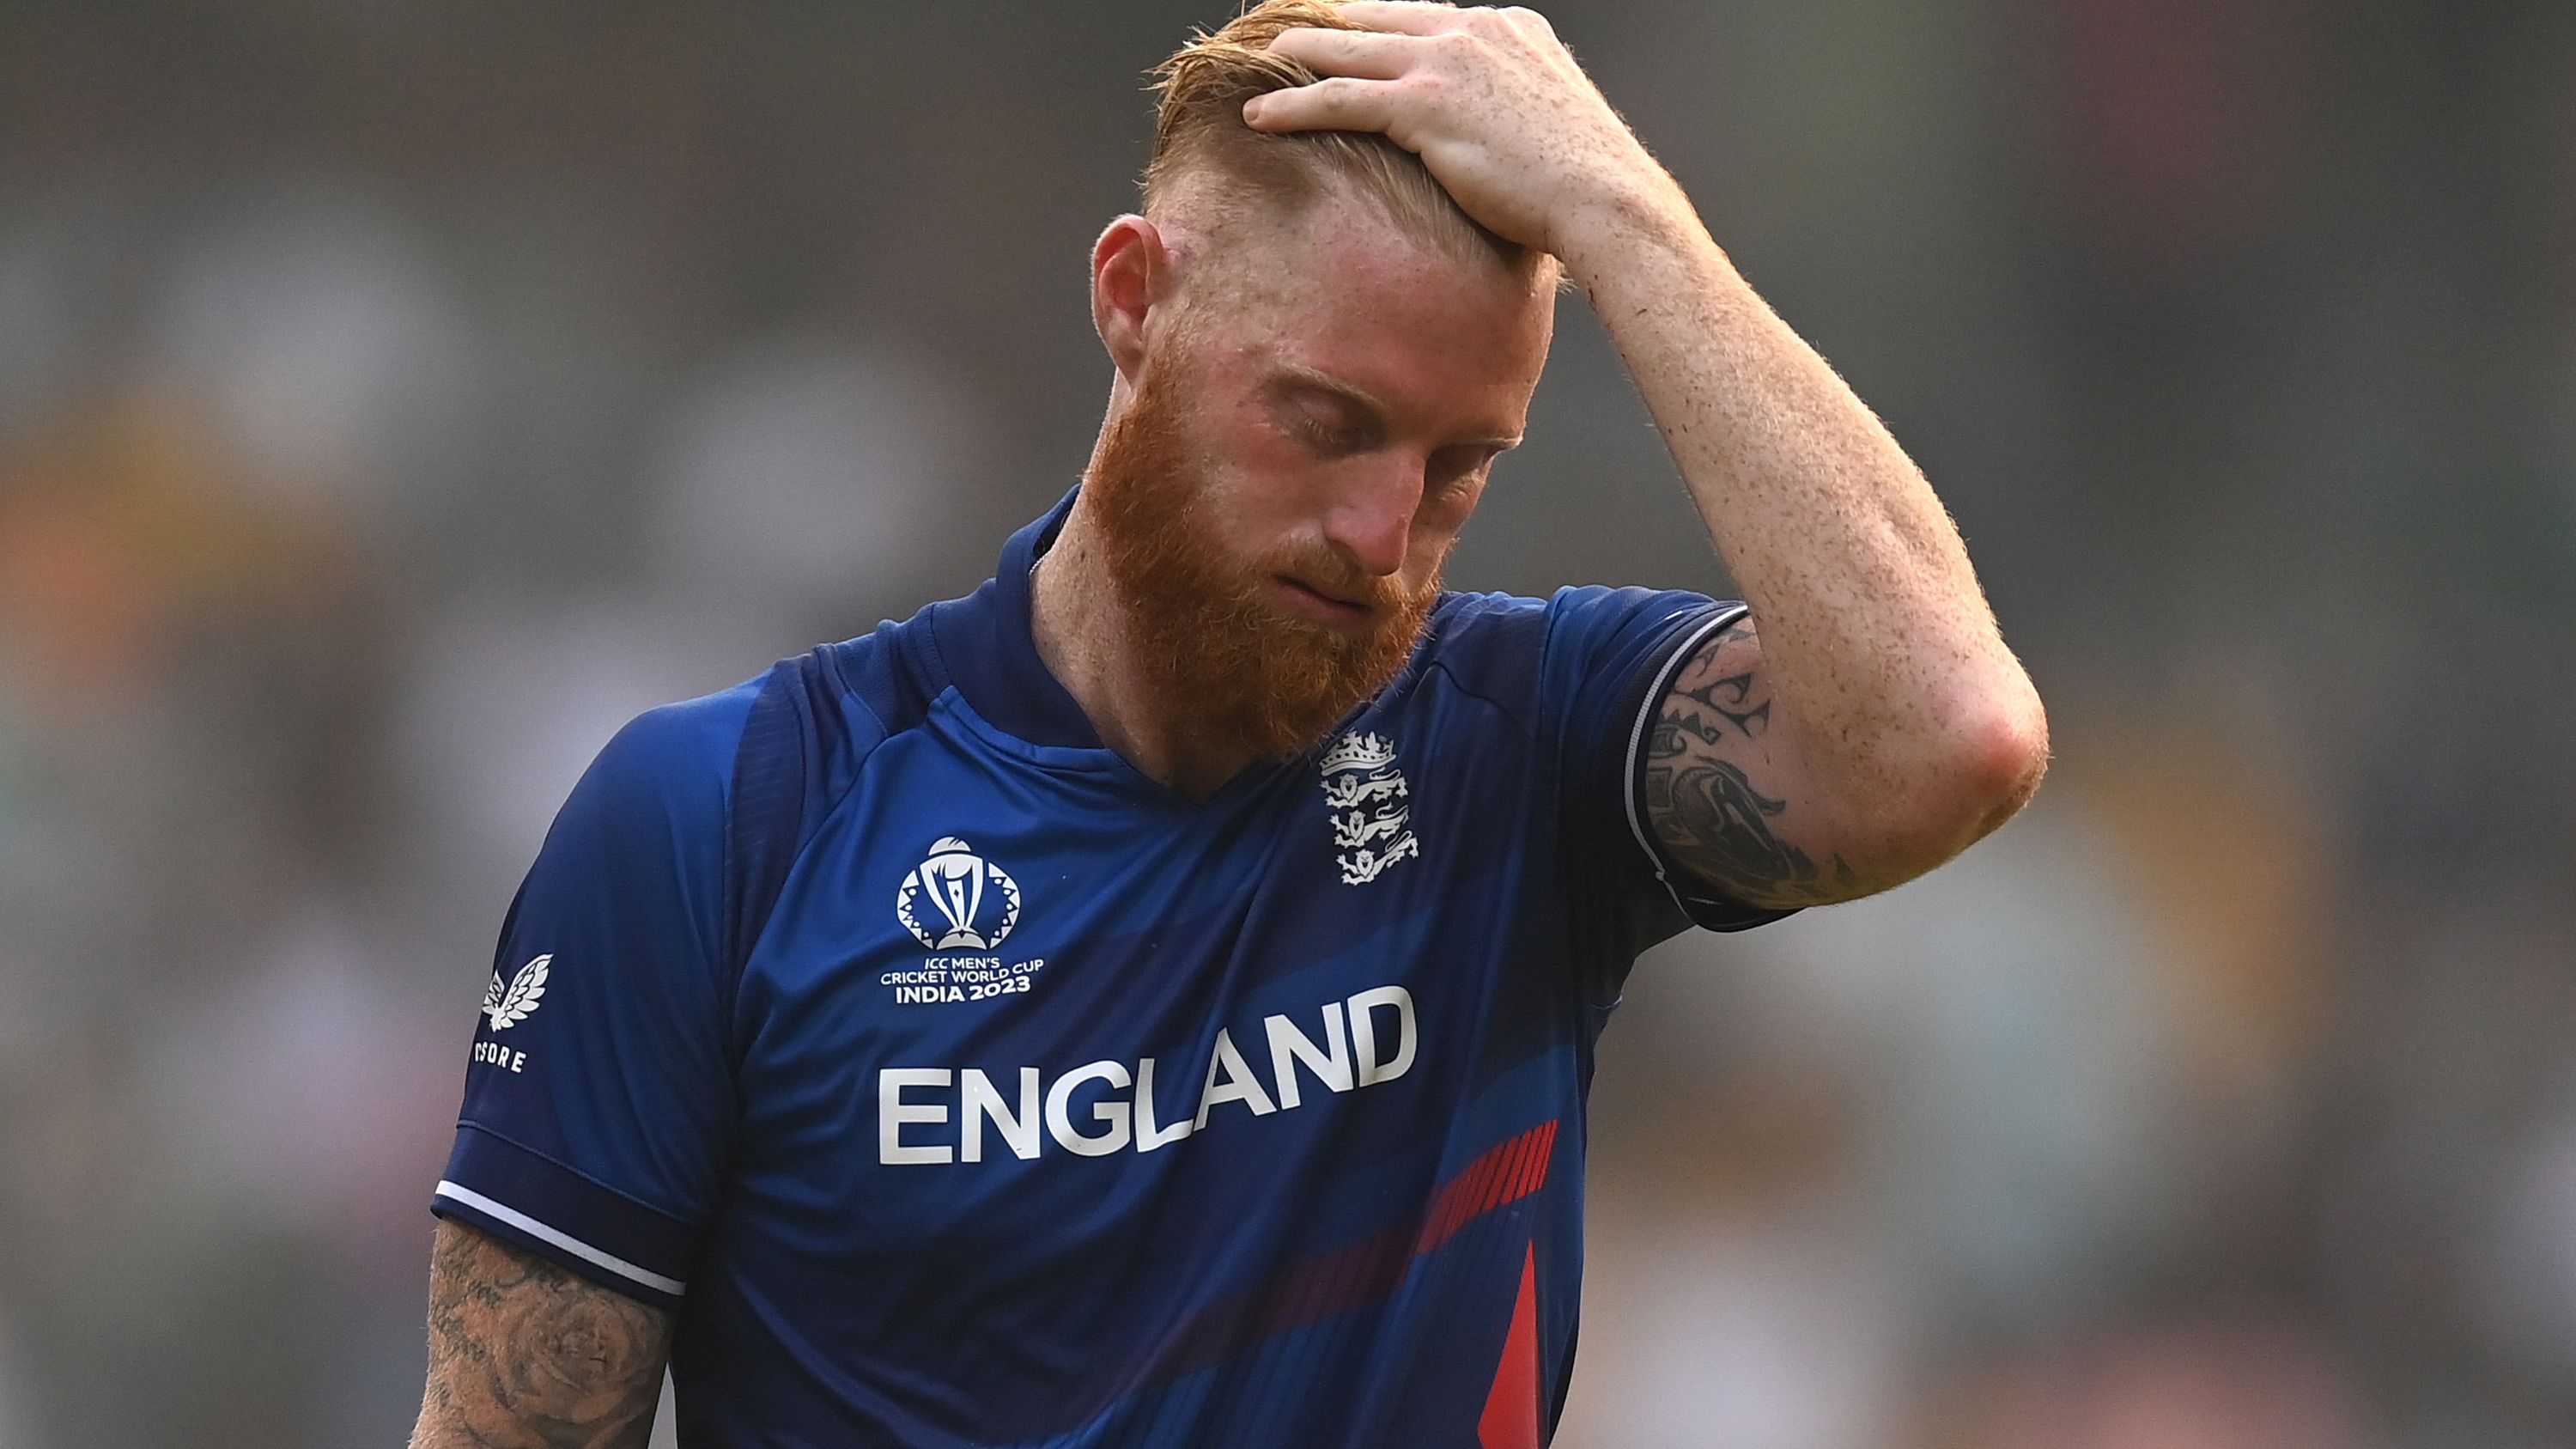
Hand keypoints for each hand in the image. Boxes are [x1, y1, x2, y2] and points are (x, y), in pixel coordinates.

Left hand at [1243, 3, 1695, 267]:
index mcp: (1512, 27)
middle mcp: (1475, 30)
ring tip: (1263, 62)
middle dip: (1329, 25)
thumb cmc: (1586, 183)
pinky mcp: (1424, 104)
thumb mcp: (1552, 122)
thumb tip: (1492, 143)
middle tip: (1289, 35)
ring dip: (1298, 55)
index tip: (1348, 32)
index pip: (1427, 15)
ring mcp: (1447, 62)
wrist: (1605, 197)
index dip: (1380, 25)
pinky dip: (1292, 104)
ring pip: (1348, 49)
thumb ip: (1513, 109)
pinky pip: (1338, 97)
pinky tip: (1260, 115)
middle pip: (1379, 18)